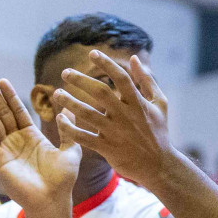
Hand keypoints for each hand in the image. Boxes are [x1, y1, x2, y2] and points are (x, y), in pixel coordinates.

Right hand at [0, 77, 79, 209]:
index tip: (2, 80)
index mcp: (32, 137)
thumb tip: (71, 108)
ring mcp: (6, 149)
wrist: (53, 200)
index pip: (18, 111)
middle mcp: (17, 141)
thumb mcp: (71, 150)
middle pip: (2, 113)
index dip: (10, 96)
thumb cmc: (63, 179)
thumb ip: (70, 129)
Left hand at [52, 52, 173, 186]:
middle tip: (65, 72)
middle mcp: (126, 116)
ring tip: (57, 93)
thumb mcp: (160, 103)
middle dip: (81, 80)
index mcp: (139, 103)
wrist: (159, 165)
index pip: (122, 78)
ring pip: (87, 114)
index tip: (92, 53)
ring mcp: (115, 132)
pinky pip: (83, 137)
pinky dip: (69, 128)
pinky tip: (60, 119)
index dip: (107, 63)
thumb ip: (147, 80)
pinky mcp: (107, 148)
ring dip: (70, 102)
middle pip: (100, 92)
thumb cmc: (159, 131)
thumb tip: (134, 58)